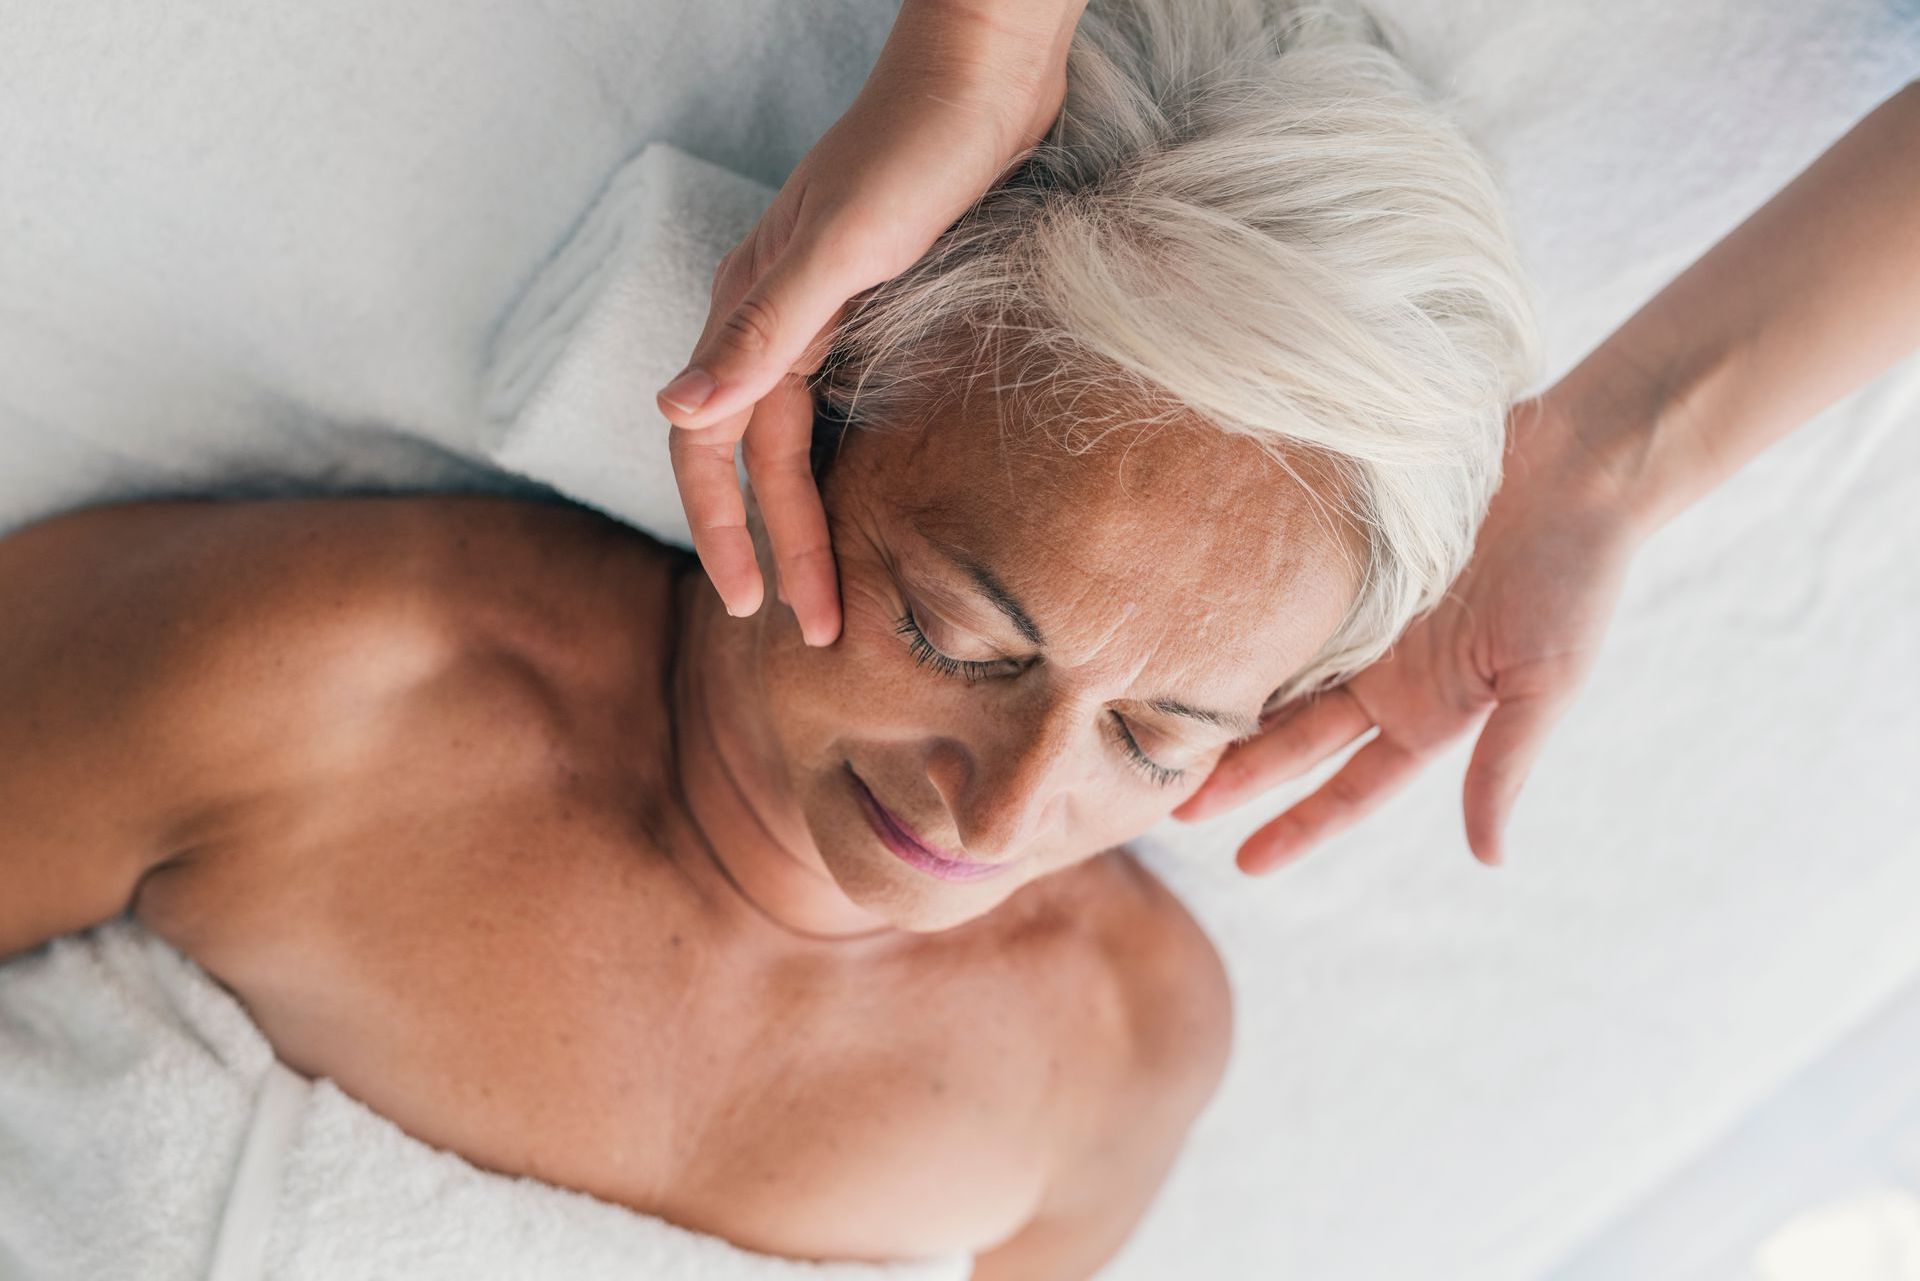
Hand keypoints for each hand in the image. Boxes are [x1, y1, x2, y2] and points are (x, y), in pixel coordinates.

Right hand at [656, 0, 1079, 644]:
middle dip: (778, 546)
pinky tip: (874, 496)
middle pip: (759, 458)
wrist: (985, 75)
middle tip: (814, 631)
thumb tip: (674, 409)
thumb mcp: (841, 249)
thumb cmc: (918, 153)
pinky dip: (847, 464)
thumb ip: (762, 331)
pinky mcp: (872, 303)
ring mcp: (822, 312)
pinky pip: (839, 407)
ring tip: (834, 585)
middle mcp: (774, 318)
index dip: (734, 533)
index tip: (756, 610)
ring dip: (809, 515)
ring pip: (798, 438)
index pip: (716, 450)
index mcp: (753, 312)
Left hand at [1171, 390, 1651, 870]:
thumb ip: (1505, 766)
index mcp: (1430, 711)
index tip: (1243, 865)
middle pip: (1292, 740)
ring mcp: (1359, 615)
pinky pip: (1277, 593)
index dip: (1300, 827)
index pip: (1351, 788)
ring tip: (1152, 729)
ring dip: (1222, 704)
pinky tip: (1182, 631)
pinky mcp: (1341, 553)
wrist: (1579, 464)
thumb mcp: (1543, 682)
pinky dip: (1236, 618)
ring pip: (1274, 675)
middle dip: (1234, 777)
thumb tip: (1490, 858)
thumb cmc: (1576, 575)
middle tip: (1165, 807)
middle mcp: (1385, 672)